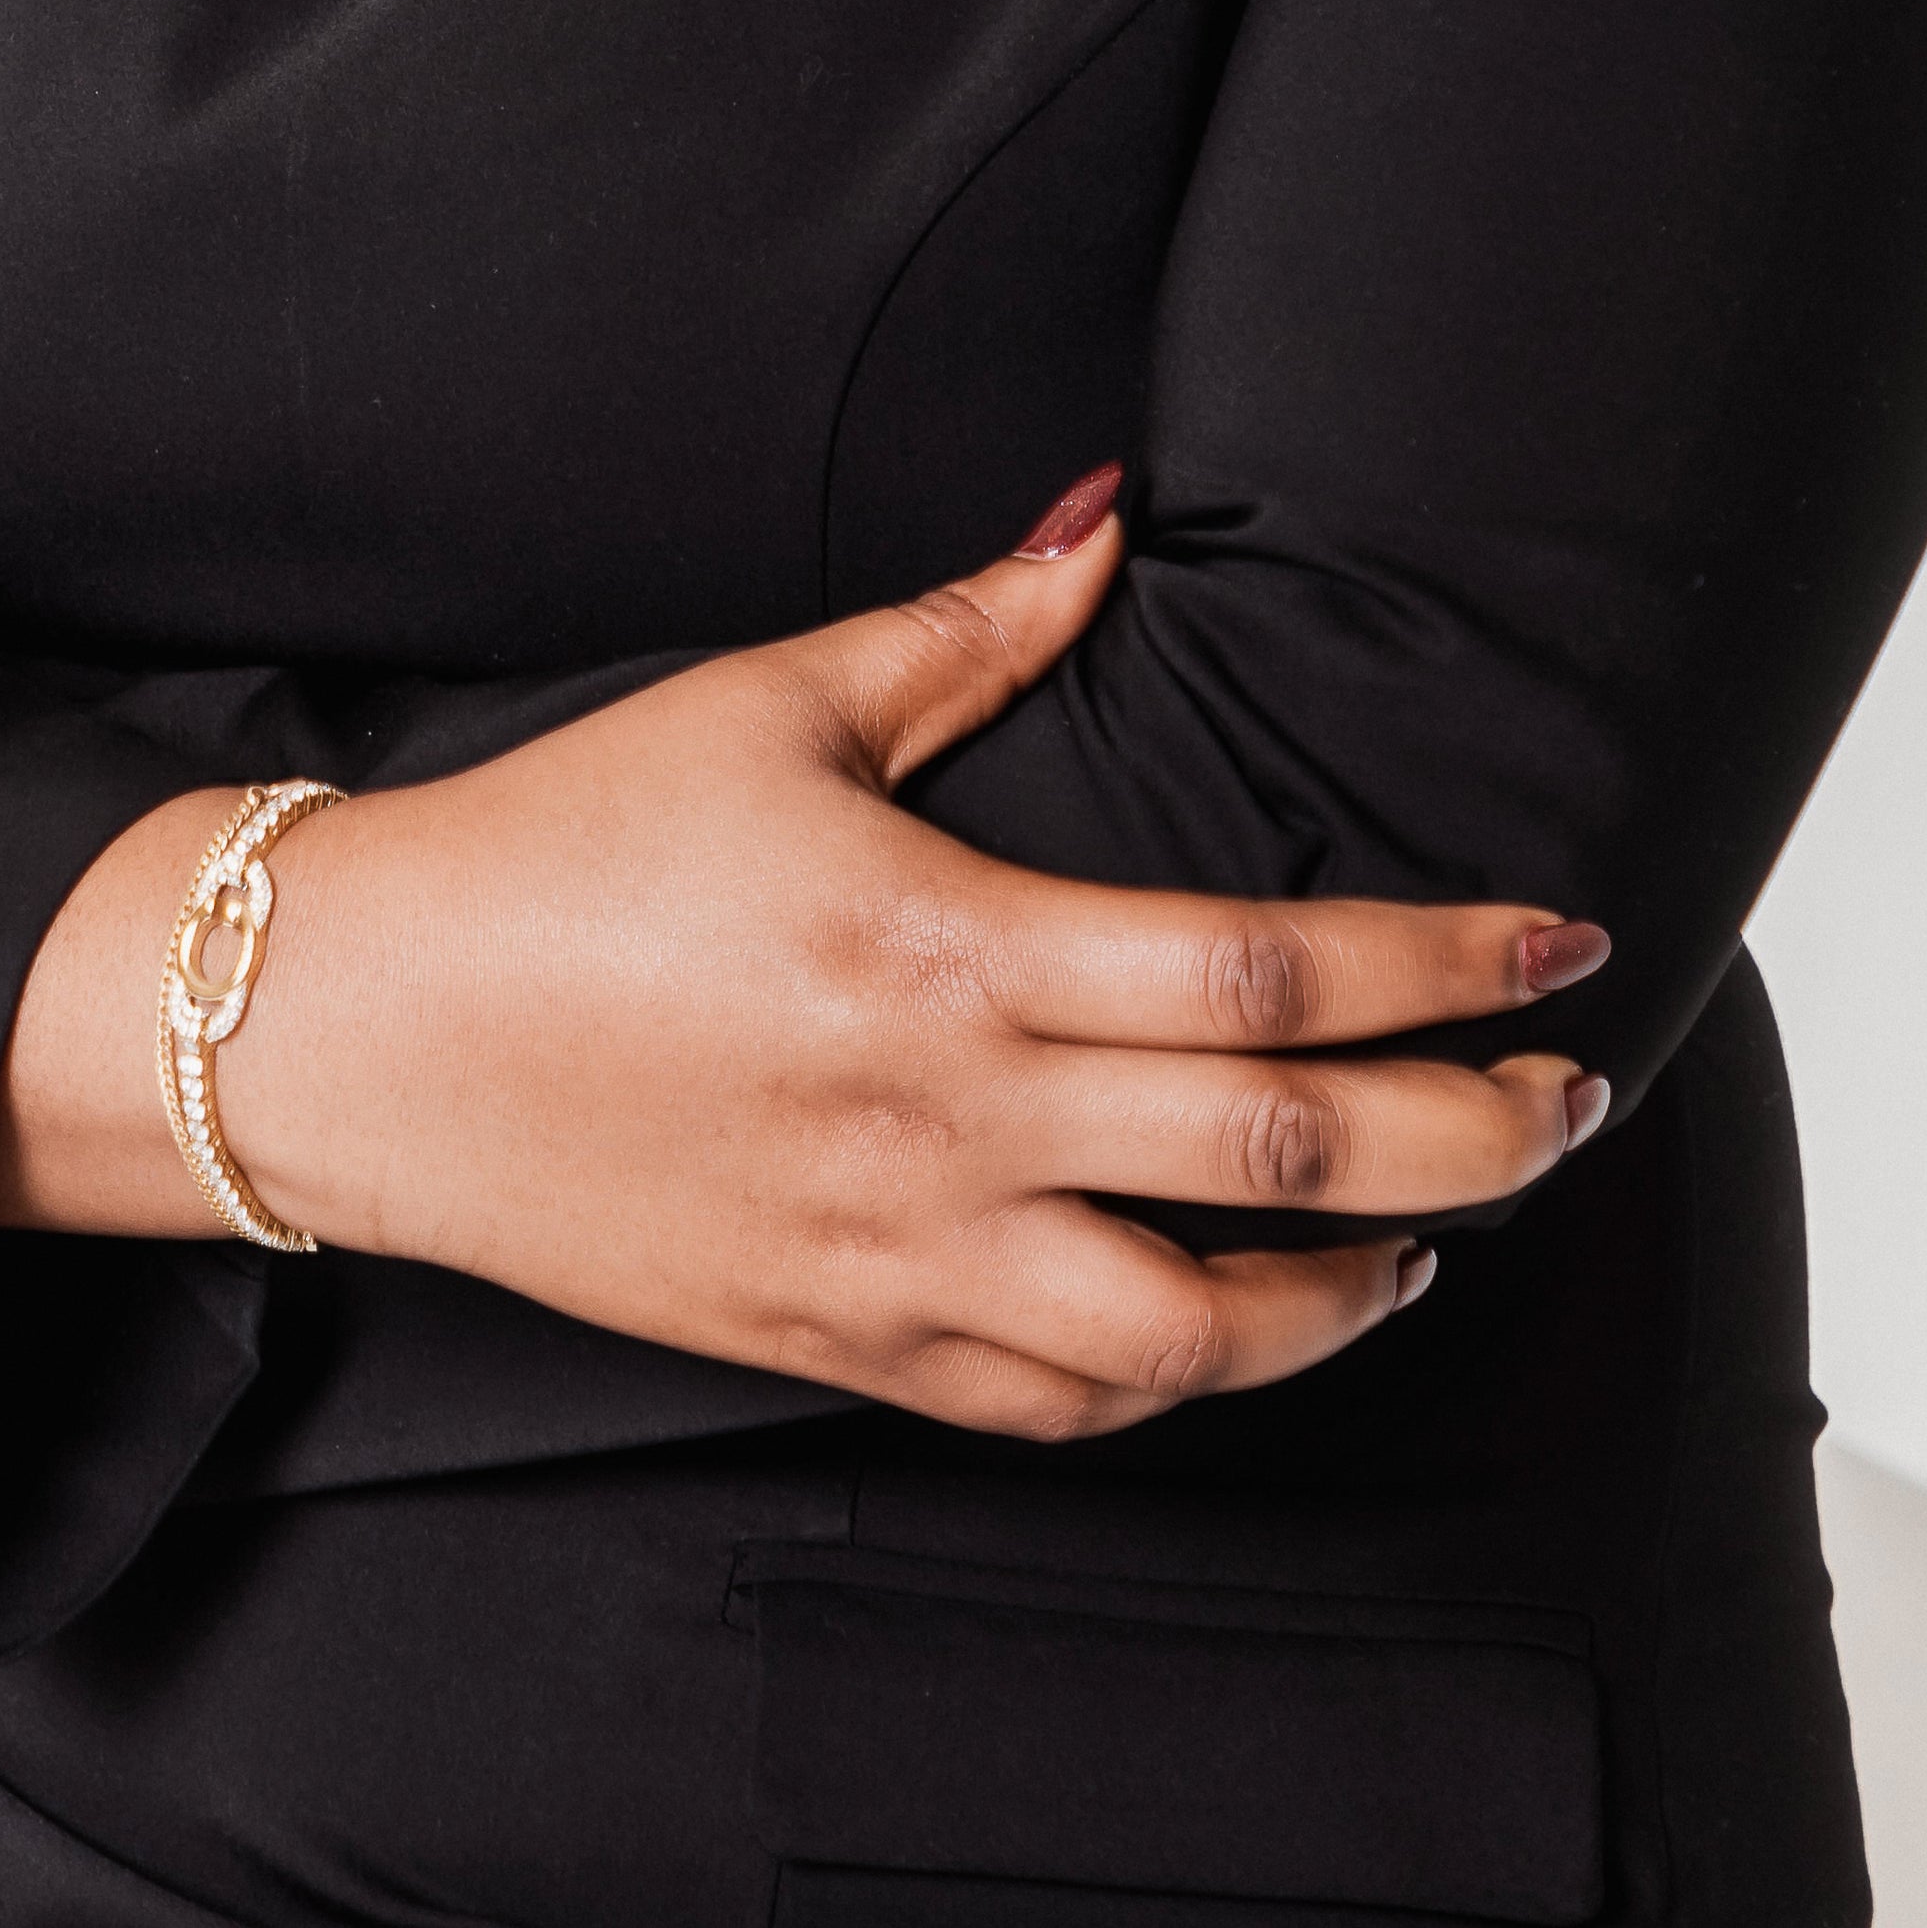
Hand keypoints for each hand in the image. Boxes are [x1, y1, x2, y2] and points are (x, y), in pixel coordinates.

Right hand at [0, 492, 1612, 1441]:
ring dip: (1349, 1294)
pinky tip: (1229, 1322)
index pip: (1266, 978)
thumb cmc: (556, 857)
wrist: (362, 1031)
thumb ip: (970, 629)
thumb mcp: (766, 708)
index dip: (1441, 965)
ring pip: (1195, 1335)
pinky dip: (1174, 1376)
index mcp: (947, 948)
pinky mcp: (836, 1343)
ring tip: (1422, 1241)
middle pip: (1289, 1165)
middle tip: (1563, 1097)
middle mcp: (946, 1122)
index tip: (1557, 947)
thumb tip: (1109, 524)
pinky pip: (1054, 1403)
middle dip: (1472, 1137)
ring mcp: (895, 1257)